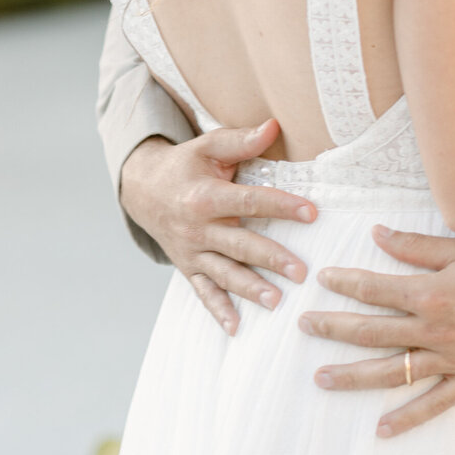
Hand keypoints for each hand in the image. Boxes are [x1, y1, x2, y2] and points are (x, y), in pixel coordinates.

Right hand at [119, 121, 317, 334]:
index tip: (311, 212)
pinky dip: (218, 311)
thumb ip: (241, 140)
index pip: (249, 202)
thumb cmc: (186, 165)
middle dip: (270, 258)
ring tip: (276, 302)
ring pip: (224, 274)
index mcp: (205, 196)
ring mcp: (191, 252)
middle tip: (301, 271)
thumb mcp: (208, 146)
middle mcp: (197, 228)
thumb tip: (275, 126)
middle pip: (239, 245)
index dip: (281, 206)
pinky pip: (203, 293)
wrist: (143, 189)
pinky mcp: (188, 268)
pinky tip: (236, 328)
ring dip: (249, 289)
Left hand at [300, 228, 454, 436]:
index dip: (345, 283)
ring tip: (321, 378)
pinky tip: (381, 430)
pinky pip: (434, 403)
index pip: (374, 289)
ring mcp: (451, 359)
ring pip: (392, 371)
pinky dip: (408, 418)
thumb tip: (376, 234)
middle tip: (304, 326)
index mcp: (430, 293)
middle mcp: (434, 330)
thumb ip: (416, 246)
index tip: (322, 279)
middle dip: (334, 328)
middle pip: (372, 331)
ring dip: (353, 376)